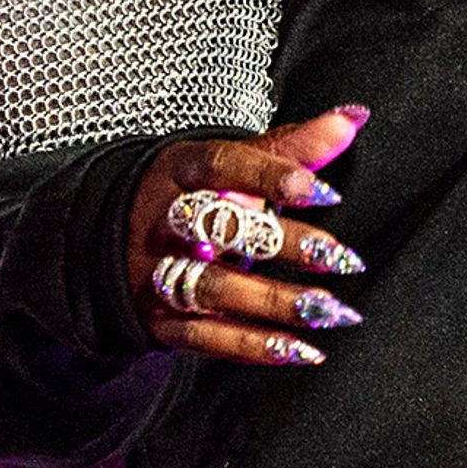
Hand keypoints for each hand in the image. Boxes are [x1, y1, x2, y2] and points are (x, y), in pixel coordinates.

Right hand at [127, 105, 372, 367]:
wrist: (112, 241)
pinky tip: (304, 350)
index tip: (327, 194)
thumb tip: (355, 116)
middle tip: (338, 257)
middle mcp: (163, 220)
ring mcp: (157, 272)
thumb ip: (292, 147)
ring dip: (277, 302)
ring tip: (330, 310)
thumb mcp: (230, 165)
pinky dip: (256, 346)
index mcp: (179, 170)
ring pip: (215, 288)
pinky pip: (207, 337)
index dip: (272, 177)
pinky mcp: (160, 320)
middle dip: (283, 244)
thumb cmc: (195, 195)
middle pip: (221, 229)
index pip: (222, 165)